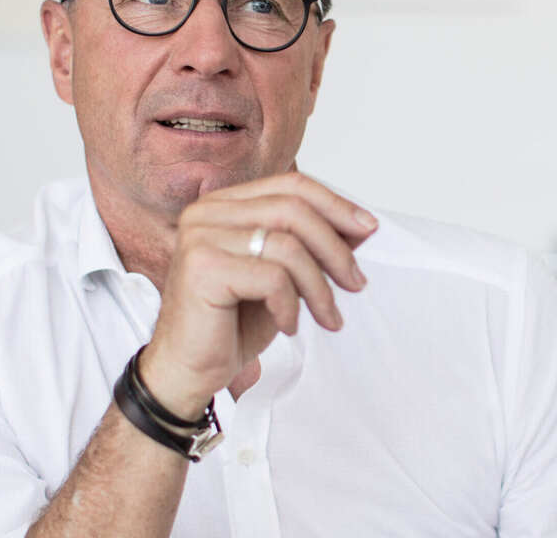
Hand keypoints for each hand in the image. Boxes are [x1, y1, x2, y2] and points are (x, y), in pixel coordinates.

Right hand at [138, 172, 377, 418]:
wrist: (187, 370)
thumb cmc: (231, 323)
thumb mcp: (284, 277)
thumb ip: (313, 246)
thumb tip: (361, 227)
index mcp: (226, 204)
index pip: (291, 185)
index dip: (335, 204)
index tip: (368, 230)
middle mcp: (208, 211)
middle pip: (293, 208)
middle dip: (335, 248)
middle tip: (356, 283)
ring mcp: (201, 236)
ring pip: (287, 245)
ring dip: (319, 286)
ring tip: (328, 316)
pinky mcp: (201, 268)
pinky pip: (271, 277)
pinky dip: (290, 306)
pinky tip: (288, 326)